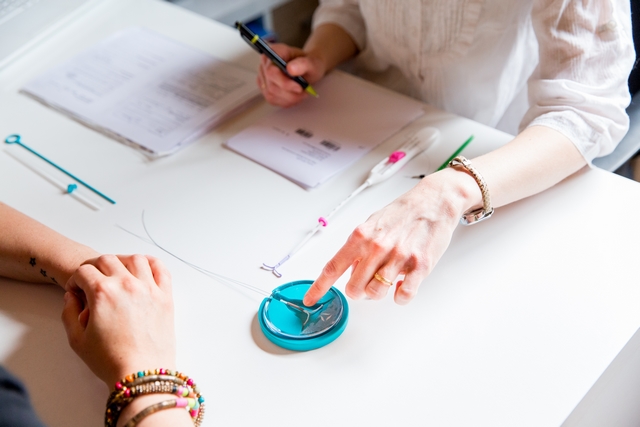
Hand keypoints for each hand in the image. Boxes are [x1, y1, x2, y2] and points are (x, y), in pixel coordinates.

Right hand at [61, 254, 175, 387]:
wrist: (141, 373)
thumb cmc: (110, 360)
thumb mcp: (77, 340)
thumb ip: (69, 312)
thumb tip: (72, 296)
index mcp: (103, 293)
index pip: (84, 271)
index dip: (75, 280)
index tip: (76, 290)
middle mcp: (127, 284)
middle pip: (107, 260)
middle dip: (95, 269)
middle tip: (93, 282)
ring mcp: (149, 288)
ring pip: (134, 259)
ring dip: (122, 262)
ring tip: (117, 274)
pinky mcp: (165, 296)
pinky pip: (160, 268)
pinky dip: (151, 263)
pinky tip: (143, 270)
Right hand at [257, 43, 325, 107]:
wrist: (307, 69)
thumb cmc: (309, 64)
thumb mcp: (312, 63)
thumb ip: (303, 64)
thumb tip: (290, 68)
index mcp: (274, 52)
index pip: (271, 71)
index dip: (284, 83)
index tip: (299, 87)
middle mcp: (265, 63)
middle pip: (271, 86)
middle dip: (289, 93)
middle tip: (304, 92)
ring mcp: (263, 76)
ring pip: (271, 95)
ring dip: (289, 98)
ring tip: (301, 94)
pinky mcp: (264, 87)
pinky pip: (272, 99)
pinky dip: (285, 101)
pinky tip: (294, 96)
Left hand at [303, 169, 479, 305]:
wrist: (434, 202)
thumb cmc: (403, 212)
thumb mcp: (372, 223)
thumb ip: (359, 246)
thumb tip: (351, 269)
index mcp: (361, 236)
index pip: (333, 267)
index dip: (319, 287)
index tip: (310, 300)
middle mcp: (377, 248)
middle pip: (354, 288)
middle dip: (358, 290)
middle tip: (367, 282)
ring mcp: (399, 258)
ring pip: (375, 294)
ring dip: (378, 293)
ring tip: (387, 280)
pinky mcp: (419, 266)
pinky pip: (402, 296)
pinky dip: (400, 296)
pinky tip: (402, 284)